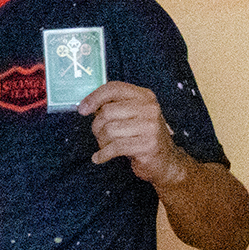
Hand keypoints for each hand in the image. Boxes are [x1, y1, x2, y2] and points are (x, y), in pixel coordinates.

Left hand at [77, 81, 192, 185]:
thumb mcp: (131, 115)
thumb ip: (113, 106)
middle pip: (107, 111)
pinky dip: (102, 154)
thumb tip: (86, 106)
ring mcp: (150, 126)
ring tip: (106, 146)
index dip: (94, 97)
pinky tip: (100, 157)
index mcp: (145, 96)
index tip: (82, 109)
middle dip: (97, 126)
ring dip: (101, 141)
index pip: (114, 88)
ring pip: (109, 130)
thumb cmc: (141, 136)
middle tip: (100, 134)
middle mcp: (149, 108)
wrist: (166, 160)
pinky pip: (114, 147)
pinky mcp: (148, 145)